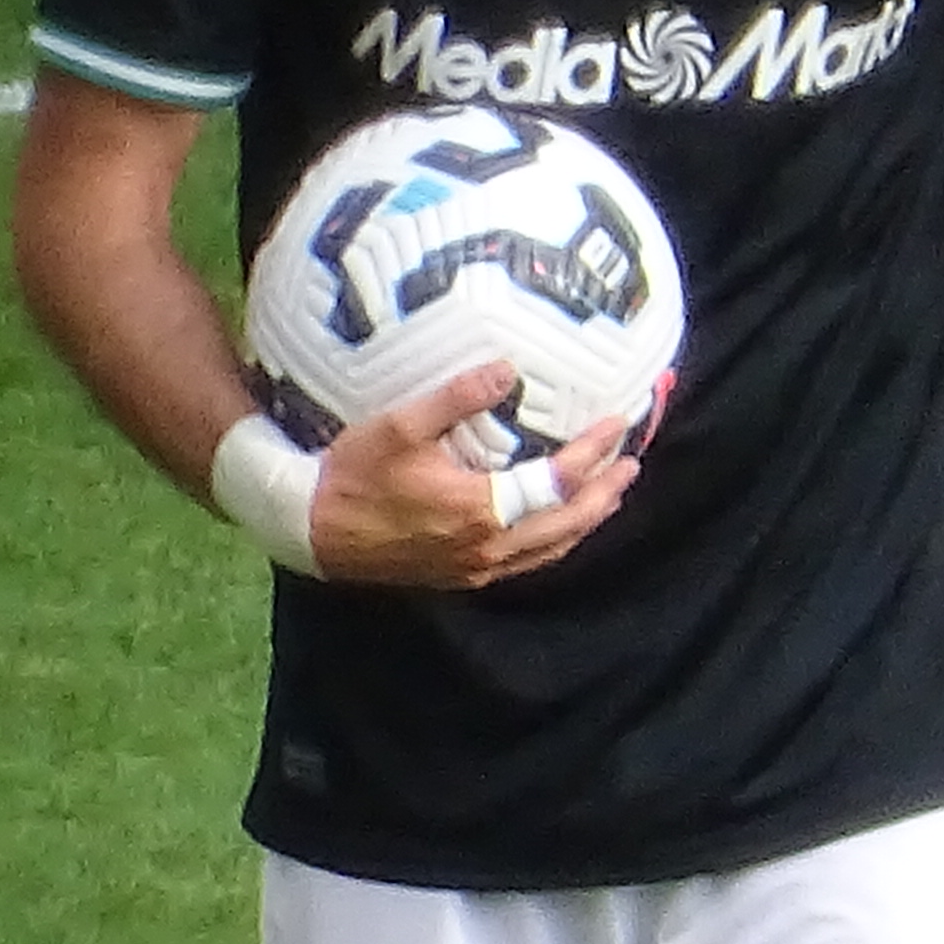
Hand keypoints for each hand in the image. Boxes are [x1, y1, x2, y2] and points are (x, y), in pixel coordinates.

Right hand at [305, 365, 645, 588]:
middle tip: (632, 463)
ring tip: (611, 493)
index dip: (592, 453)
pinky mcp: (462, 574)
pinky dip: (555, 540)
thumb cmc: (353, 475)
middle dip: (605, 493)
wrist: (311, 530)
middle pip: (567, 524)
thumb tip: (506, 369)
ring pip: (551, 549)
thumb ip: (456, 398)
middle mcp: (487, 546)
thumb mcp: (400, 426)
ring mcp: (476, 566)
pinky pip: (527, 561)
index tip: (616, 424)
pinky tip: (560, 523)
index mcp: (478, 510)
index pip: (556, 483)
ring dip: (587, 520)